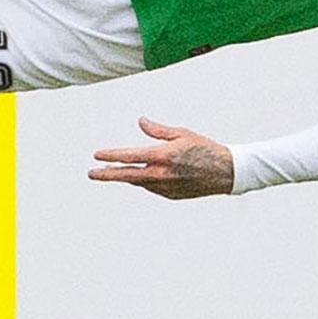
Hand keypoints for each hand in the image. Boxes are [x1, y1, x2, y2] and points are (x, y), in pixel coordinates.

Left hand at [89, 117, 235, 199]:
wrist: (226, 172)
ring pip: (139, 182)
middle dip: (107, 174)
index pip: (129, 157)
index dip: (111, 156)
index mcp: (162, 156)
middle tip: (92, 173)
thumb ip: (157, 130)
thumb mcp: (181, 133)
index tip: (97, 155)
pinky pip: (151, 187)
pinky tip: (141, 176)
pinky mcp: (171, 195)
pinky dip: (144, 181)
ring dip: (126, 176)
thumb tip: (141, 122)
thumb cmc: (205, 149)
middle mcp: (161, 174)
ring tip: (114, 171)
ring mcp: (165, 188)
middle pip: (127, 176)